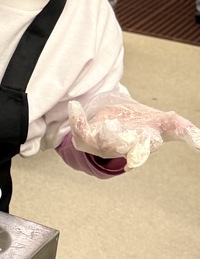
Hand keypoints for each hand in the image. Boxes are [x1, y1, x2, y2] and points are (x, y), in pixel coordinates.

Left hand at [68, 91, 199, 169]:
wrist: (117, 117)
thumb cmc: (143, 123)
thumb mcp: (165, 124)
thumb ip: (182, 130)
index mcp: (140, 146)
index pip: (141, 151)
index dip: (140, 151)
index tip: (142, 146)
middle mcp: (120, 146)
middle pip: (117, 146)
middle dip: (116, 140)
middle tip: (116, 129)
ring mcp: (101, 143)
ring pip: (97, 142)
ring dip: (97, 133)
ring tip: (104, 122)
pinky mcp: (85, 136)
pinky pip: (78, 130)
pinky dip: (76, 119)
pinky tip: (75, 107)